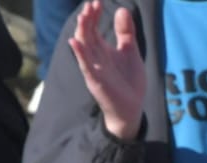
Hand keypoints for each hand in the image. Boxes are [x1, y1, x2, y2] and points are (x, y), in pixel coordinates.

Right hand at [68, 0, 145, 140]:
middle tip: (90, 4)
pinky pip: (85, 65)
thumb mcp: (130, 52)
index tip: (97, 1)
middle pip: (86, 34)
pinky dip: (80, 53)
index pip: (93, 27)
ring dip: (82, 31)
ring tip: (84, 16)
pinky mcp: (95, 81)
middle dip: (87, 19)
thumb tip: (122, 9)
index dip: (94, 14)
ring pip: (83, 47)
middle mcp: (94, 56)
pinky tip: (75, 41)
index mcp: (101, 49)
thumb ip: (126, 33)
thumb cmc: (129, 81)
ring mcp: (93, 68)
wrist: (132, 108)